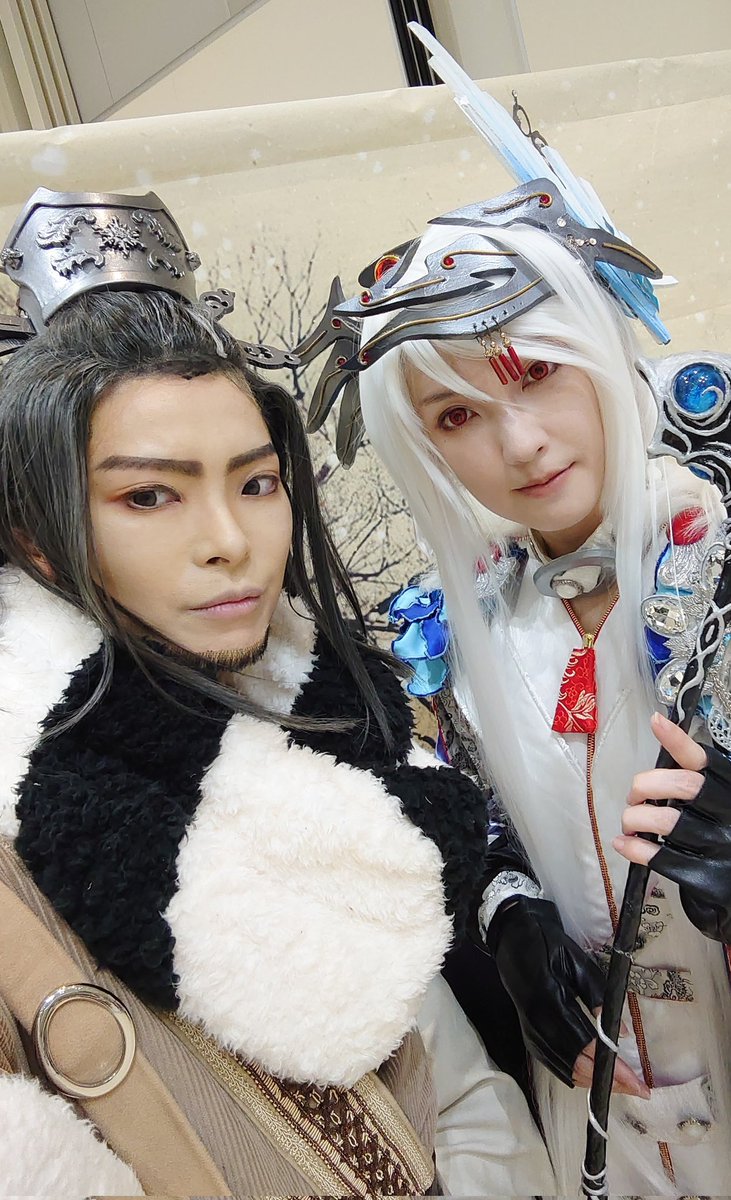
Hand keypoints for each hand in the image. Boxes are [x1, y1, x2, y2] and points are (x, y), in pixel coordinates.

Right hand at [488, 896, 647, 1094]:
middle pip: (575, 1063)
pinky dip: (574, 1075)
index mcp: (547, 999)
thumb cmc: (545, 942)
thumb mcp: (576, 958)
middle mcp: (535, 1021)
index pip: (584, 1042)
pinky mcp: (528, 1034)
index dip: (610, 1065)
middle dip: (608, 1081)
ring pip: (563, 1069)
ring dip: (594, 1081)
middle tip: (637, 1089)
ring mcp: (529, 1031)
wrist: (511, 936)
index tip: (635, 1081)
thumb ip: (597, 994)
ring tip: (622, 1085)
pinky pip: (552, 1064)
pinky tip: (592, 1077)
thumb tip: (621, 1032)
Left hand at [613, 712, 730, 941]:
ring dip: (634, 818)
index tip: (656, 722)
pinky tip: (624, 843)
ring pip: (665, 820)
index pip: (704, 761)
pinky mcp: (705, 877)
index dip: (678, 741)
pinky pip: (661, 857)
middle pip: (682, 786)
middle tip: (635, 796)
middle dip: (645, 785)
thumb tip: (658, 765)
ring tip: (629, 822)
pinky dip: (634, 848)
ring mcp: (719, 847)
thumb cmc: (723, 834)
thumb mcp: (721, 801)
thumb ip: (698, 783)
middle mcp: (729, 815)